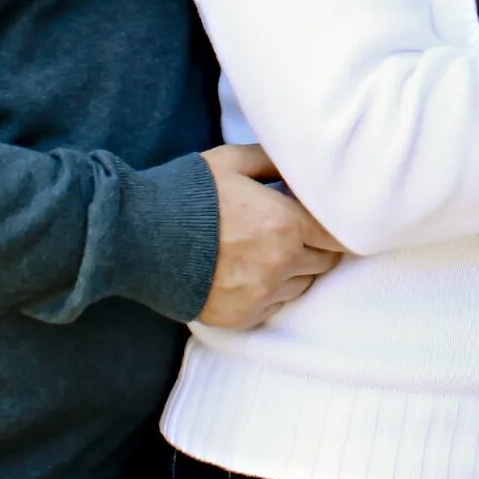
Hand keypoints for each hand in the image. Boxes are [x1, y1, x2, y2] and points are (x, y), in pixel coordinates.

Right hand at [197, 142, 345, 328]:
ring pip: (302, 285)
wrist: (138, 238)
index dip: (341, 227)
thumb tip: (305, 163)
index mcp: (286, 223)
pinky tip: (247, 272)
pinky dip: (270, 291)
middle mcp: (280, 263)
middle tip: (295, 231)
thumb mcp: (233, 162)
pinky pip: (275, 306)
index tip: (334, 221)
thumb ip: (275, 162)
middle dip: (316, 245)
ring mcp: (261, 294)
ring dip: (295, 270)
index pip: (340, 235)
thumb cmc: (187, 193)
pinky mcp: (242, 317)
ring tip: (265, 251)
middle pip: (325, 261)